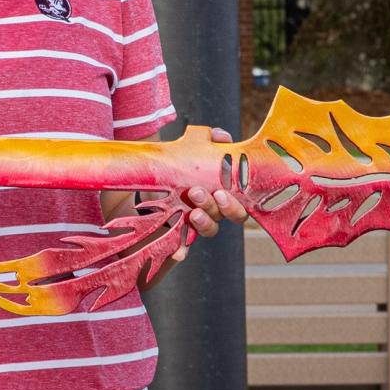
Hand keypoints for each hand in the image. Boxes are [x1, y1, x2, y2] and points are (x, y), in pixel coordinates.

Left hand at [172, 126, 248, 261]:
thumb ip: (209, 140)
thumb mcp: (193, 150)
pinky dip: (183, 250)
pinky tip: (180, 253)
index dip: (235, 202)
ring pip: (210, 228)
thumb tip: (223, 137)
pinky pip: (184, 245)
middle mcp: (214, 210)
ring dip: (204, 221)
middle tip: (199, 193)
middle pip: (227, 216)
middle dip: (220, 207)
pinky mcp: (179, 231)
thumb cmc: (181, 167)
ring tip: (192, 211)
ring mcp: (197, 222)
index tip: (222, 191)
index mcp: (223, 192)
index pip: (240, 203)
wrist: (149, 184)